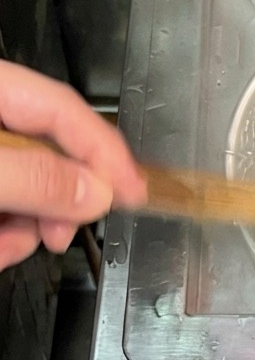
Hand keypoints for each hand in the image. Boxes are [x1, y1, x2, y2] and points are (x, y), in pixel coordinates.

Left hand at [0, 60, 146, 269]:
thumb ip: (36, 179)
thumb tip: (95, 193)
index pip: (69, 112)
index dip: (107, 153)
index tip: (137, 192)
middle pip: (51, 157)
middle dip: (56, 205)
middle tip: (59, 234)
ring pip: (30, 190)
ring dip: (26, 230)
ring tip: (5, 246)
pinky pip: (8, 207)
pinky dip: (6, 234)